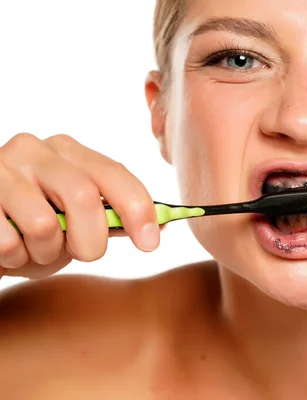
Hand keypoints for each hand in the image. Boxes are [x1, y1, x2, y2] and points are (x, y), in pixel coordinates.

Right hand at [0, 133, 159, 278]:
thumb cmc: (31, 226)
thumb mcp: (74, 219)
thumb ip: (109, 217)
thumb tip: (158, 225)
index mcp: (67, 151)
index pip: (113, 173)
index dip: (138, 208)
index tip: (150, 243)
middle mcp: (34, 149)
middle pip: (84, 196)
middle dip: (90, 241)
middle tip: (79, 254)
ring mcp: (0, 168)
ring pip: (43, 224)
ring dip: (45, 253)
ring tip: (32, 248)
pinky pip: (7, 242)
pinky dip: (13, 257)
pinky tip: (7, 247)